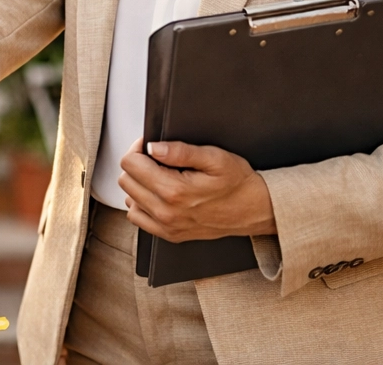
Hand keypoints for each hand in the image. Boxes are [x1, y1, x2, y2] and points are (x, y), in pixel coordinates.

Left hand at [117, 137, 276, 241]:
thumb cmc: (239, 184)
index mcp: (174, 191)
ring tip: (160, 176)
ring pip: (128, 198)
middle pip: (126, 180)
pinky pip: (137, 217)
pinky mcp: (169, 235)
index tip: (150, 146)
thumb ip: (180, 151)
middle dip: (138, 164)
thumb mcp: (214, 158)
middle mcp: (166, 212)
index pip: (130, 164)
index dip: (138, 148)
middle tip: (157, 159)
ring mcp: (166, 226)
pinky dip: (141, 203)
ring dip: (139, 184)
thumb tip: (153, 147)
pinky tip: (158, 194)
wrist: (256, 210)